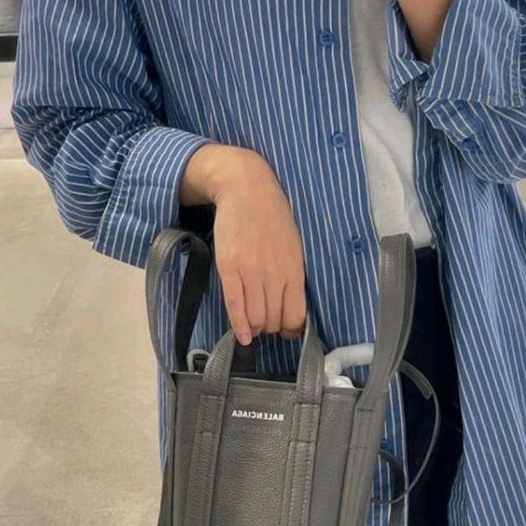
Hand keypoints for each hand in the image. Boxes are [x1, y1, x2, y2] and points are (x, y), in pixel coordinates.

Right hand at [180, 143, 306, 344]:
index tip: (285, 330)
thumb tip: (291, 305)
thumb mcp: (294, 247)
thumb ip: (293, 276)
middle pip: (273, 320)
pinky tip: (241, 336)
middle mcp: (275, 274)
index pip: (296, 316)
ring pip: (255, 317)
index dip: (290, 330)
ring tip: (251, 327)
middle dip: (269, 328)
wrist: (247, 189)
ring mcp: (251, 271)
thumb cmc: (273, 217)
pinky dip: (237, 325)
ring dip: (253, 328)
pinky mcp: (229, 267)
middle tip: (264, 325)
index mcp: (294, 270)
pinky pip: (234, 305)